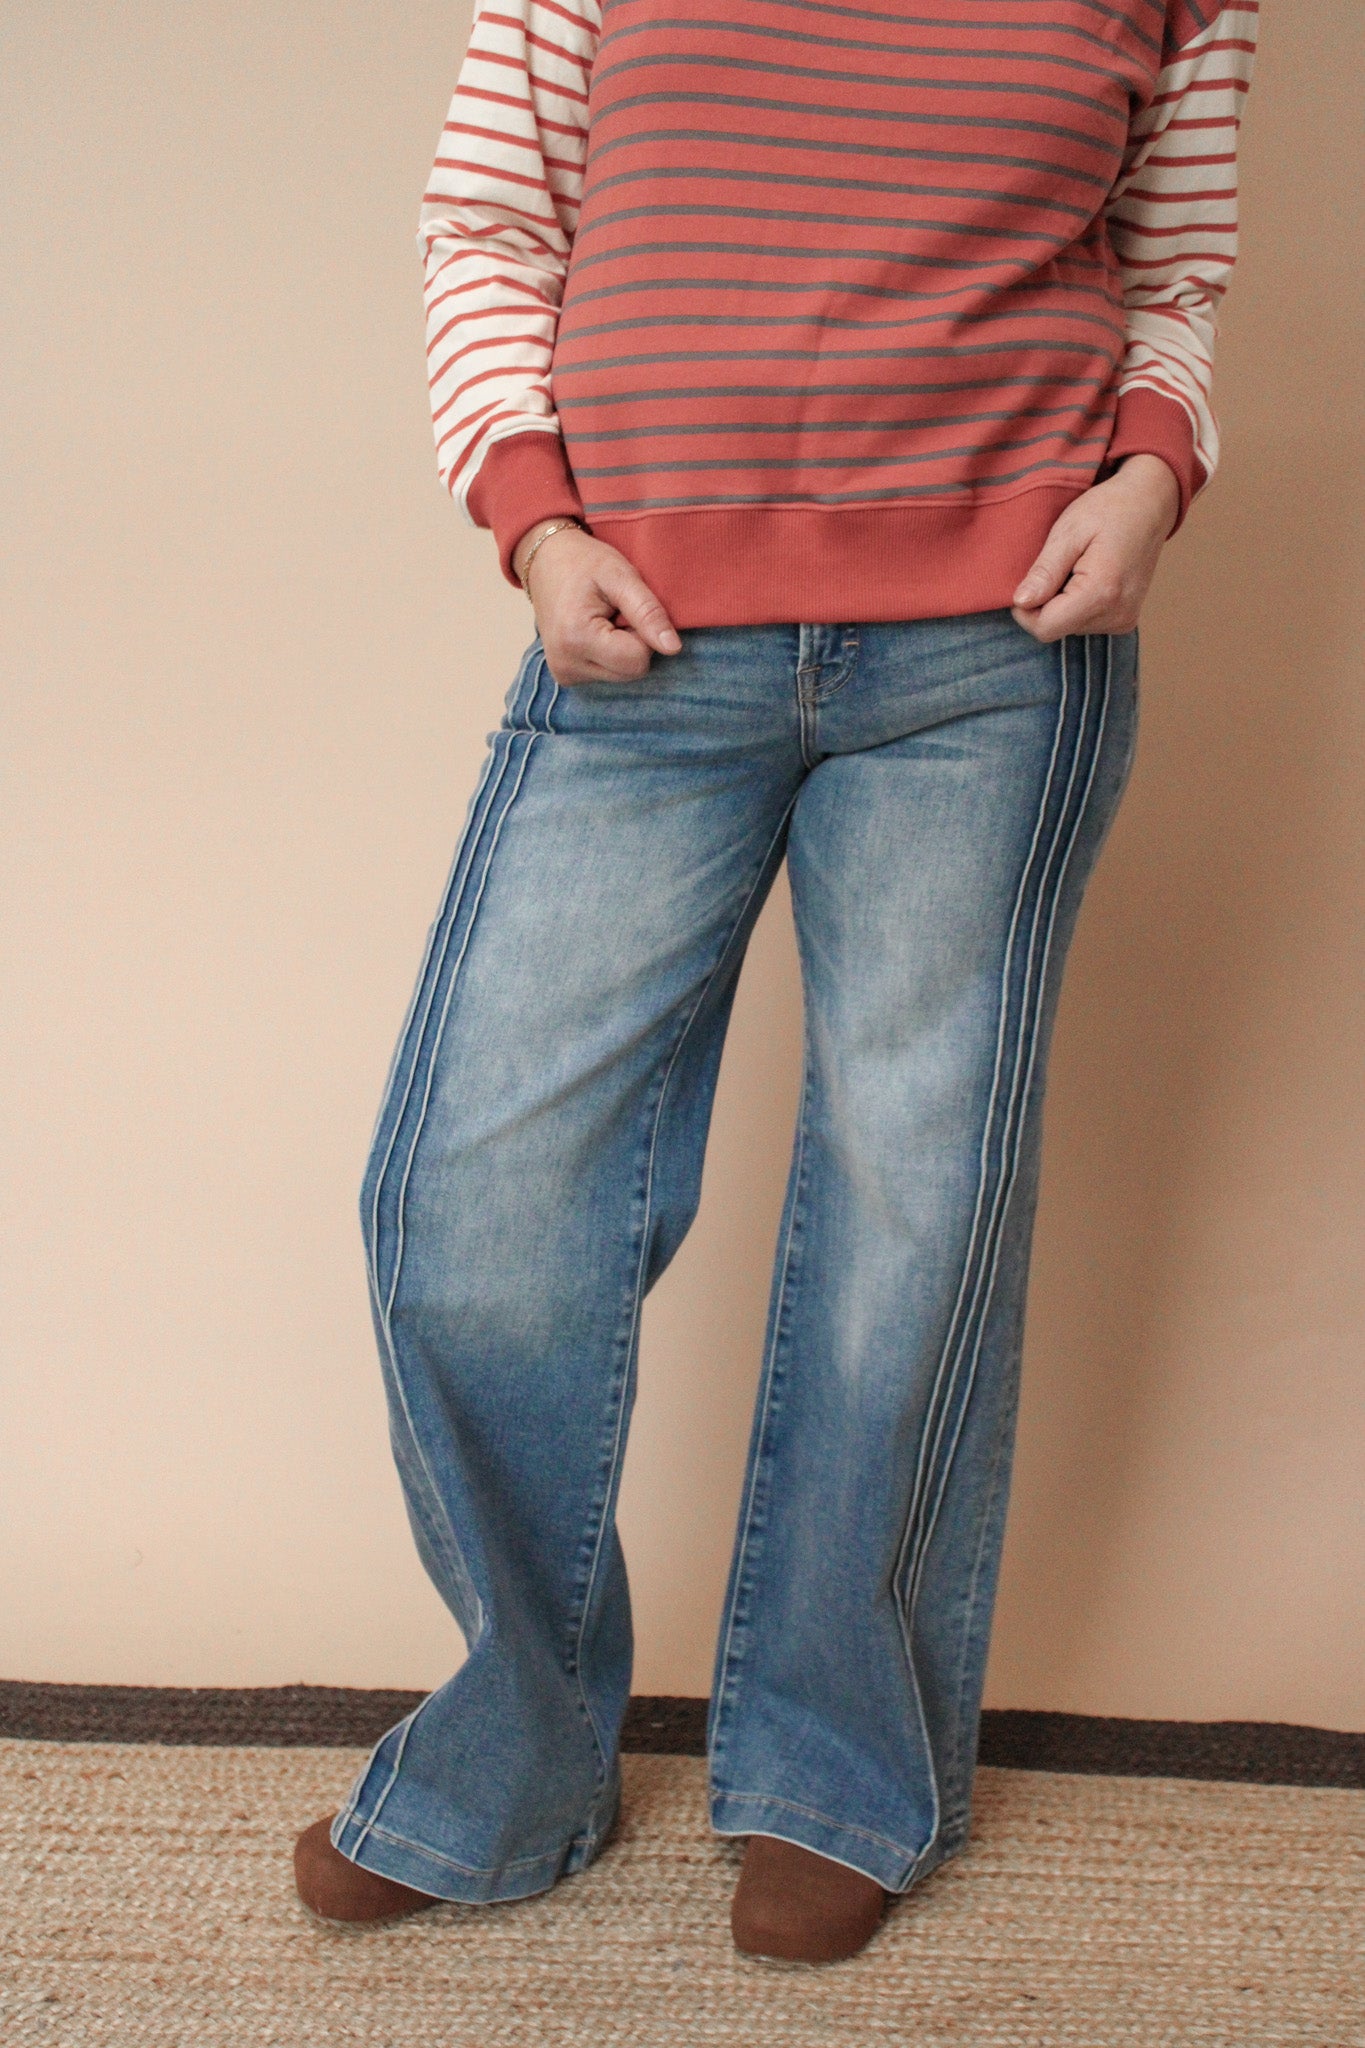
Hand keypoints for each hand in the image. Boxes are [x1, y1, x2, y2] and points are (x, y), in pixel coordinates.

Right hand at [512, 520, 681, 683]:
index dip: (643, 633)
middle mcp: (566, 665)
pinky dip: (609, 654)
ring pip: (622, 675)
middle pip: (631, 672)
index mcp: (577, 639)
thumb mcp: (621, 576)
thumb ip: (648, 612)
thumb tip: (673, 648)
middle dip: (632, 642)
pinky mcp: (566, 676)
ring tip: (602, 619)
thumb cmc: (585, 562)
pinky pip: (607, 674)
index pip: (638, 660)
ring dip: (621, 648)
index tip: (625, 609)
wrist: (546, 560)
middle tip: (614, 612)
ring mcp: (564, 674)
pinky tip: (594, 631)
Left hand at [1011, 453, 1180, 643]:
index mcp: (1102, 593)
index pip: (1045, 628)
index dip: (1026, 610)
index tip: (1029, 581)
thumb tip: (1020, 602)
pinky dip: (1077, 604)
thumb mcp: (1069, 531)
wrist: (1150, 503)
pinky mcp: (1125, 620)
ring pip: (1068, 627)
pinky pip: (1085, 623)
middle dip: (1045, 603)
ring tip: (1077, 567)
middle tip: (1059, 565)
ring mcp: (1124, 620)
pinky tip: (1087, 577)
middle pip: (1056, 628)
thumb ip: (1044, 571)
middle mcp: (1117, 614)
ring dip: (1061, 602)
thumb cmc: (1108, 509)